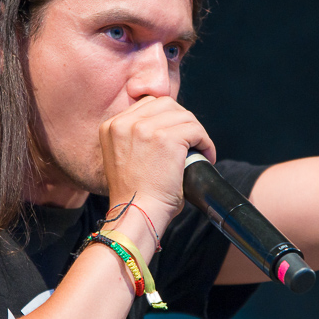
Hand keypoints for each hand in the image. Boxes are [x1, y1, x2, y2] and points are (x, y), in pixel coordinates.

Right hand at [99, 96, 214, 228]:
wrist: (135, 213)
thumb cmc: (134, 195)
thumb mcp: (123, 158)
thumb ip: (134, 138)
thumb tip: (165, 126)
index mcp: (111, 126)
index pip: (147, 104)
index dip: (167, 117)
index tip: (177, 134)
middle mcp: (125, 123)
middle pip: (166, 104)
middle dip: (182, 120)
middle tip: (191, 141)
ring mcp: (144, 128)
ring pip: (184, 116)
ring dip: (197, 131)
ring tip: (200, 150)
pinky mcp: (166, 138)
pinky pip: (195, 130)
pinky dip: (206, 143)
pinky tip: (206, 156)